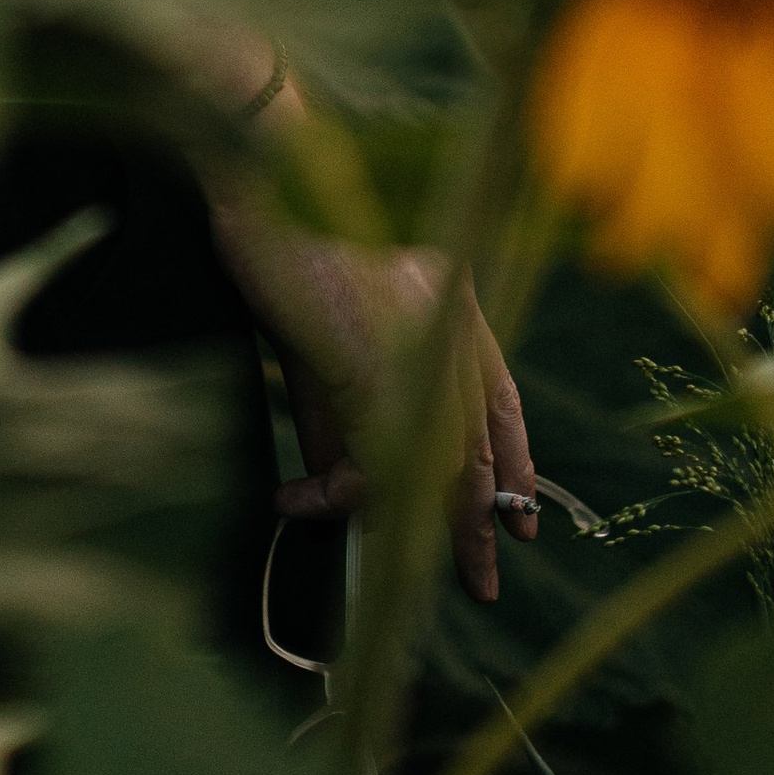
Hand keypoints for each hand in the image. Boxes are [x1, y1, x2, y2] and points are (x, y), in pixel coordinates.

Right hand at [213, 220, 537, 601]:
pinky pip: (370, 462)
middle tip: (483, 579)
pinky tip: (295, 500)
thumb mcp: (333, 338)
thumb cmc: (282, 257)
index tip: (520, 521)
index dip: (516, 464)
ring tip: (400, 575)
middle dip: (481, 520)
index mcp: (453, 298)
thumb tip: (361, 496)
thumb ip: (355, 412)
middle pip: (479, 445)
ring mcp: (418, 344)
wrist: (253, 195)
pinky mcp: (376, 369)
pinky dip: (334, 495)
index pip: (502, 397)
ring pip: (440, 464)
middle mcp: (450, 319)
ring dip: (425, 529)